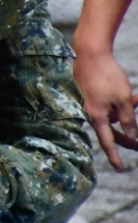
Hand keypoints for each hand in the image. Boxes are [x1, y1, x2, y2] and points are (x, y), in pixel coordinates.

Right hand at [75, 48, 137, 169]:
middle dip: (127, 137)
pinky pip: (110, 105)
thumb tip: (132, 136)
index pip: (108, 142)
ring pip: (113, 116)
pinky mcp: (94, 94)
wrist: (90, 54)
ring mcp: (92, 103)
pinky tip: (132, 96)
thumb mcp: (123, 99)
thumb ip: (128, 119)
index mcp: (99, 116)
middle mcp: (93, 112)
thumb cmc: (107, 76)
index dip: (114, 156)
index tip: (120, 169)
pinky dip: (121, 104)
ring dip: (127, 114)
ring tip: (137, 101)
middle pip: (111, 132)